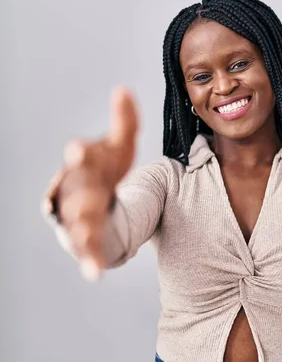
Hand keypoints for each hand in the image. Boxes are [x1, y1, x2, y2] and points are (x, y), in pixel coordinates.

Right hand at [53, 87, 138, 278]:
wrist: (100, 200)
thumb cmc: (107, 170)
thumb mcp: (120, 147)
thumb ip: (124, 122)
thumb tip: (124, 89)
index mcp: (85, 164)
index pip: (82, 157)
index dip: (80, 154)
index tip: (78, 148)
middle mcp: (76, 189)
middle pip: (78, 192)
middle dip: (80, 195)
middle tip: (85, 199)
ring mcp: (76, 216)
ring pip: (78, 223)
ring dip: (83, 232)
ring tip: (87, 242)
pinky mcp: (84, 239)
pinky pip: (87, 250)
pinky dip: (90, 261)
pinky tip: (95, 273)